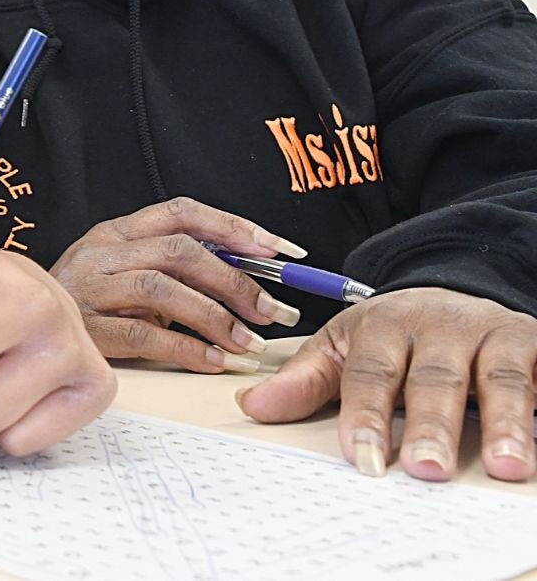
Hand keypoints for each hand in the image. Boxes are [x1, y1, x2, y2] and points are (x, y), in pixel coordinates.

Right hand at [48, 197, 304, 372]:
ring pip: (162, 289)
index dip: (235, 228)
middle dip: (234, 280)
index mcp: (115, 231)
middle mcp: (101, 252)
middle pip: (178, 251)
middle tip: (272, 311)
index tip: (281, 251)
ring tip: (248, 342)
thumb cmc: (84, 305)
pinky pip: (144, 336)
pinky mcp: (85, 329)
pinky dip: (186, 349)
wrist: (16, 328)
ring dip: (215, 316)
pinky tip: (213, 361)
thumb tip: (247, 282)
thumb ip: (172, 270)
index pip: (182, 212)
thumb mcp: (123, 273)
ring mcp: (90, 288)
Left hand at [237, 287, 536, 481]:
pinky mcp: (535, 345)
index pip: (371, 374)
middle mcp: (440, 327)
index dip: (367, 416)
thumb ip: (305, 379)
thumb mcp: (343, 347)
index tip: (363, 458)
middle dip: (432, 425)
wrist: (452, 291)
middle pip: (436, 379)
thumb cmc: (393, 334)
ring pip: (501, 380)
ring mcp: (493, 335)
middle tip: (426, 469)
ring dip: (506, 424)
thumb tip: (252, 406)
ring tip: (506, 467)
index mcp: (383, 326)